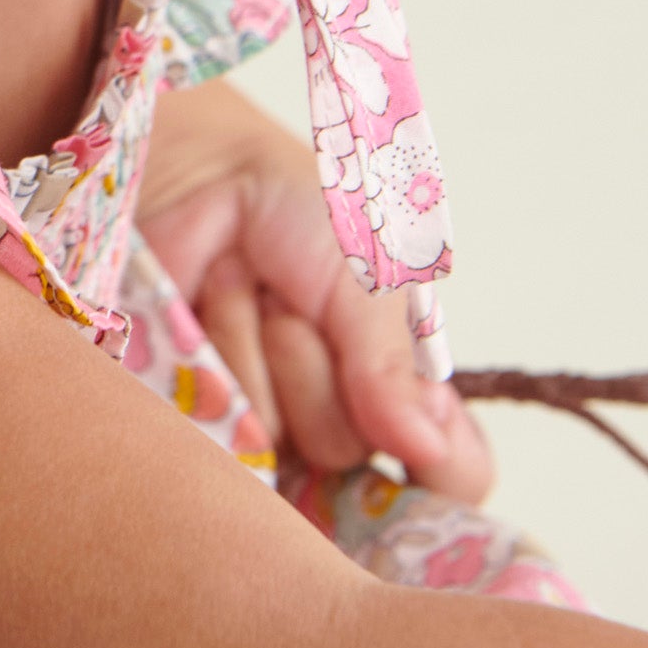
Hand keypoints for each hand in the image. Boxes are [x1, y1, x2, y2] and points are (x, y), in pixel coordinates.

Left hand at [135, 76, 494, 501]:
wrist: (205, 172)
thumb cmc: (300, 214)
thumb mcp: (371, 282)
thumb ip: (393, 371)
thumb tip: (426, 448)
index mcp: (398, 390)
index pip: (451, 475)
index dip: (443, 468)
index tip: (426, 436)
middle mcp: (336, 418)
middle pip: (348, 459)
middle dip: (324, 370)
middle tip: (301, 303)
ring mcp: (263, 424)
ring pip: (276, 444)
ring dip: (264, 349)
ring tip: (254, 290)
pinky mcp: (196, 414)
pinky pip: (214, 426)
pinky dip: (217, 350)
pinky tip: (210, 306)